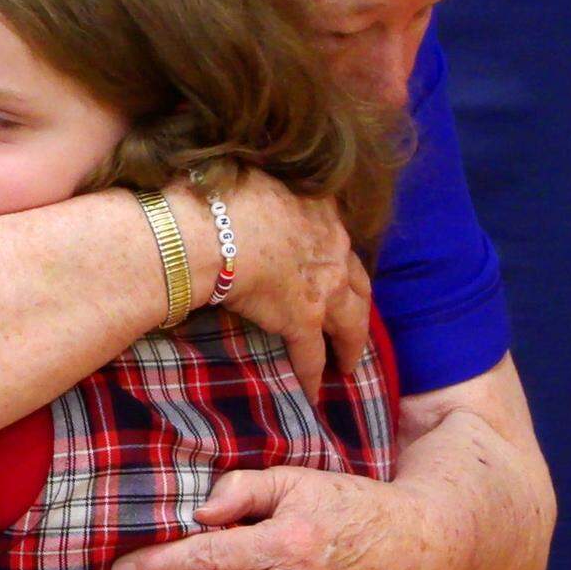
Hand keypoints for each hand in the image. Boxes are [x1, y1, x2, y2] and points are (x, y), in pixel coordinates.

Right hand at [219, 170, 369, 399]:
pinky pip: (312, 355)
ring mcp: (324, 287)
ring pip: (350, 323)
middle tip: (354, 323)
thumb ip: (262, 186)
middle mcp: (333, 248)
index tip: (332, 268)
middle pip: (358, 283)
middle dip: (358, 305)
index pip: (337, 236)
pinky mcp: (303, 321)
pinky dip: (313, 376)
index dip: (337, 255)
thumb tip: (243, 183)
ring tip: (347, 364)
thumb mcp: (251, 175)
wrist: (212, 229)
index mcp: (320, 209)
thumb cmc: (220, 195)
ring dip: (350, 345)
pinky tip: (313, 394)